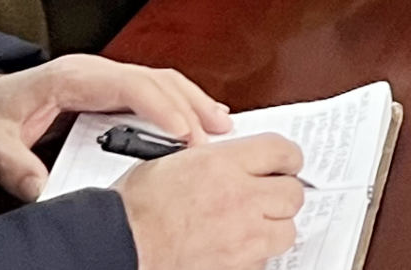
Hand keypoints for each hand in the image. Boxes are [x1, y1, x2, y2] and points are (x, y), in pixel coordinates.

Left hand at [0, 54, 230, 199]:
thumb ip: (15, 167)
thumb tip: (39, 187)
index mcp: (72, 77)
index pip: (130, 84)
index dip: (162, 106)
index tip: (186, 132)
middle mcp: (94, 71)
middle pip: (156, 79)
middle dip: (191, 105)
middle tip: (217, 136)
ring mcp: (104, 77)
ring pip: (161, 81)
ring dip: (194, 100)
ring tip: (222, 126)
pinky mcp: (109, 90)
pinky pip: (154, 89)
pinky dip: (182, 102)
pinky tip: (200, 118)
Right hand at [114, 132, 304, 269]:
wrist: (118, 246)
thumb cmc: (133, 209)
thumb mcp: (173, 162)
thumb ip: (213, 159)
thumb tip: (237, 161)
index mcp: (222, 165)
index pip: (282, 151)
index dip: (287, 158)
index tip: (285, 164)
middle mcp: (239, 198)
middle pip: (292, 193)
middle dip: (282, 194)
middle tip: (269, 196)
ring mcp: (241, 237)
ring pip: (286, 230)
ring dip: (273, 227)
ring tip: (253, 225)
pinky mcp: (237, 267)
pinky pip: (264, 260)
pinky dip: (255, 256)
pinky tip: (236, 249)